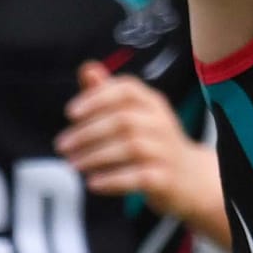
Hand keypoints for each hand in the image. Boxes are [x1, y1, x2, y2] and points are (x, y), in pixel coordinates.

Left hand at [58, 62, 216, 225]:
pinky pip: (139, 177)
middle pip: (124, 120)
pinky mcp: (166, 179)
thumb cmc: (153, 143)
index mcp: (152, 103)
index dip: (96, 98)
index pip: (126, 90)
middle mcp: (162, 123)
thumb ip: (107, 93)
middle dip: (88, 133)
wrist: (190, 180)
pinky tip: (93, 183)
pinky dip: (113, 180)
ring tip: (73, 164)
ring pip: (131, 147)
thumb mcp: (133, 115)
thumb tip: (87, 68)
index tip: (70, 113)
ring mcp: (166, 151)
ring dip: (96, 156)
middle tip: (62, 146)